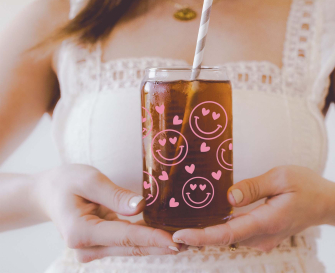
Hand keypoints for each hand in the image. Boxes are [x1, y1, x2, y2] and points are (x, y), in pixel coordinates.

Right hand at [33, 164, 181, 261]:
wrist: (48, 193)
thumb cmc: (66, 182)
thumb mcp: (89, 180)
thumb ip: (114, 195)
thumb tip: (141, 207)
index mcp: (81, 232)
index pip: (125, 236)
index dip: (152, 238)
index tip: (175, 242)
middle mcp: (86, 248)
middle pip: (131, 246)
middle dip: (160, 245)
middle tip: (190, 243)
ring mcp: (92, 249)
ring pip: (130, 247)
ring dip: (155, 243)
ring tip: (183, 239)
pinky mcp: (99, 244)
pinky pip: (125, 242)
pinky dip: (144, 238)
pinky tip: (163, 234)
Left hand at [173, 166, 334, 251]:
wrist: (326, 203)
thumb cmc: (306, 186)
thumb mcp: (282, 177)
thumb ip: (254, 187)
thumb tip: (229, 197)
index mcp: (267, 221)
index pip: (228, 234)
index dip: (202, 236)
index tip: (180, 235)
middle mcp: (262, 236)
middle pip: (223, 239)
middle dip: (196, 236)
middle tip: (168, 230)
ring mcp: (262, 239)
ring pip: (229, 237)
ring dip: (206, 233)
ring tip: (181, 223)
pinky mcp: (262, 235)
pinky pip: (236, 233)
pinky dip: (219, 229)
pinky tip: (206, 219)